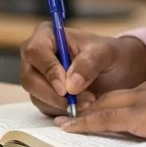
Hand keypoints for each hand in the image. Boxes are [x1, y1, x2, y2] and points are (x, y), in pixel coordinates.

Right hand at [19, 23, 145, 117]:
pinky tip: (82, 107)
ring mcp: (36, 77)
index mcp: (47, 35)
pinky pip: (45, 107)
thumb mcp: (104, 53)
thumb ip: (88, 64)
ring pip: (36, 96)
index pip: (36, 52)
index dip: (49, 71)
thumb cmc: (108, 54)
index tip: (66, 89)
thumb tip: (70, 86)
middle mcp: (35, 56)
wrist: (116, 70)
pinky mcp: (42, 95)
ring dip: (61, 105)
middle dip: (54, 94)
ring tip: (89, 102)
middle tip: (81, 101)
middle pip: (29, 78)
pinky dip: (63, 111)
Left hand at [57, 75, 145, 146]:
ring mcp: (144, 101)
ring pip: (104, 107)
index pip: (130, 97)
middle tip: (69, 113)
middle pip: (111, 99)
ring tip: (62, 123)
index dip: (110, 105)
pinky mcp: (141, 115)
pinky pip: (105, 120)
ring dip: (82, 116)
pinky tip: (70, 129)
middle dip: (89, 107)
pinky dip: (85, 124)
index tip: (96, 110)